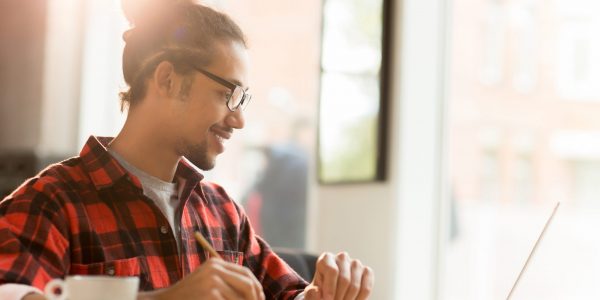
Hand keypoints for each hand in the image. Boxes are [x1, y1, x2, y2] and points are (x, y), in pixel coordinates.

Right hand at [138, 258, 264, 299]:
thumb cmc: (188, 297)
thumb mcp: (207, 282)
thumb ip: (226, 282)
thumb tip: (256, 292)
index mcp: (215, 263)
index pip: (245, 273)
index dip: (256, 286)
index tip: (260, 298)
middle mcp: (215, 268)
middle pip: (248, 284)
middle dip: (255, 298)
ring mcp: (212, 281)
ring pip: (241, 298)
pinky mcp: (211, 293)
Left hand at [304, 252, 373, 299]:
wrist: (331, 296)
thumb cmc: (320, 294)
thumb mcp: (312, 295)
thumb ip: (310, 295)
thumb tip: (316, 291)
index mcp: (326, 258)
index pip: (332, 270)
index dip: (330, 288)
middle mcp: (342, 258)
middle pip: (344, 279)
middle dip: (339, 297)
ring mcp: (356, 264)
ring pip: (355, 285)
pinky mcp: (366, 272)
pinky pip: (366, 287)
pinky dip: (360, 299)